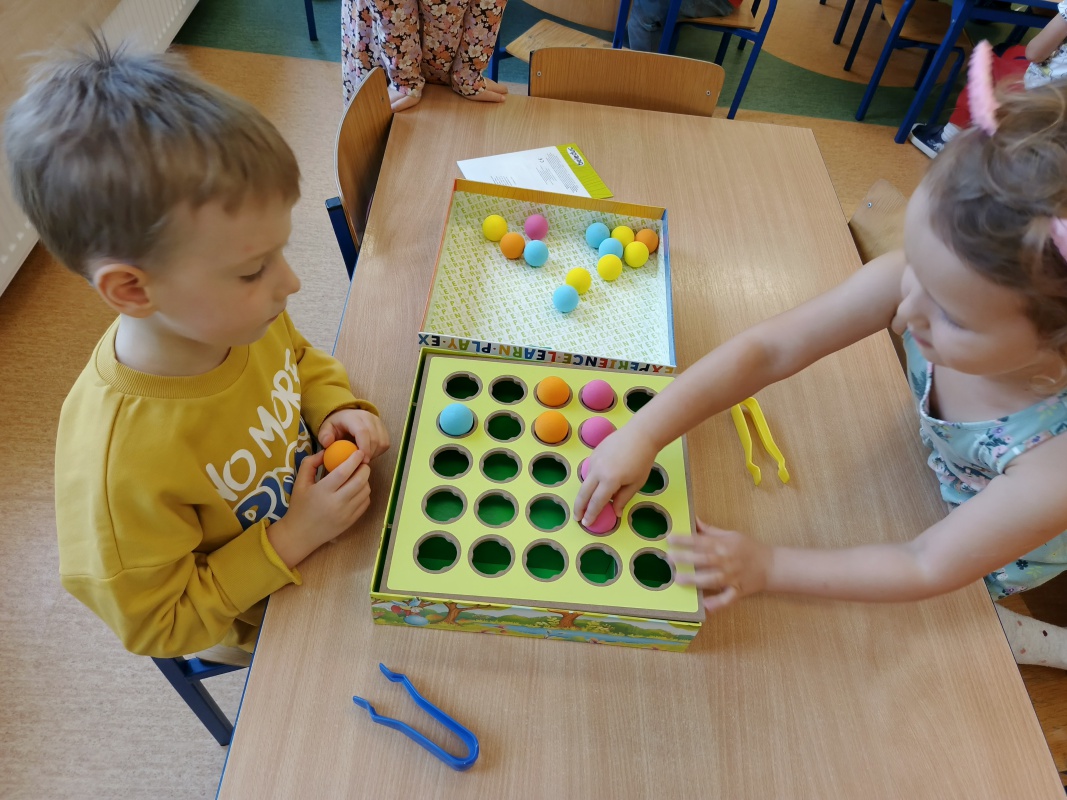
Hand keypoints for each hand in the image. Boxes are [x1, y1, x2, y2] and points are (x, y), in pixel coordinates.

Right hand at [267, 449, 371, 566]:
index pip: (344, 472)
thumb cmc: (300, 506)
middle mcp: (337, 503)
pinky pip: (365, 502)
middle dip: (365, 468)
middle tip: (362, 462)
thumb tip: (326, 451)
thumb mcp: (300, 482)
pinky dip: (364, 493)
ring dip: (365, 480)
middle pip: (360, 480)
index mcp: (323, 491)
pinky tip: (357, 489)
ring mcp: (347, 513)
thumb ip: (311, 463)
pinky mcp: (352, 521)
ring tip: (359, 475)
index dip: (354, 459)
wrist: (300, 534)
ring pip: (365, 491)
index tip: (359, 452)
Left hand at [319, 408, 389, 459]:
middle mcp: (369, 417)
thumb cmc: (336, 425)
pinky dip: (378, 452)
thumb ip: (324, 435)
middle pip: (375, 438)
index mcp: (353, 417)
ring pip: (382, 442)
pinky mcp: (383, 428)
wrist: (346, 416)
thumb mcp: (326, 428)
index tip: (362, 461)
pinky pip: (385, 443)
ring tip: (363, 457)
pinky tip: (369, 453)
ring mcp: (378, 422)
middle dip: (369, 454)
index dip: (364, 447)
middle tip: (360, 463)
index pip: (363, 432)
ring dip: (374, 454)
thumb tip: (327, 443)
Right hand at [573, 426, 657, 526]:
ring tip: (585, 504)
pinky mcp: (593, 453)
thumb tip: (615, 512)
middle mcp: (598, 471)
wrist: (640, 435)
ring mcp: (594, 461)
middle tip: (577, 518)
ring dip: (584, 494)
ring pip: (585, 482)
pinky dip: (590, 481)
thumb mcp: (636, 483)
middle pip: (583, 494)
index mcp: (610, 480)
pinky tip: (595, 485)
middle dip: (579, 507)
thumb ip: (623, 499)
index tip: (586, 523)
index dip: (591, 514)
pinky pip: (589, 471)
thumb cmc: (642, 460)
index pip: (596, 502)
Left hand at [669, 519, 770, 611]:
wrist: (772, 565)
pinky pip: (727, 598)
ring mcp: (732, 577)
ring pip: (713, 579)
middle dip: (687, 558)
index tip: (670, 539)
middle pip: (705, 559)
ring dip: (696, 579)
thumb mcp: (731, 535)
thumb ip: (710, 530)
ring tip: (679, 579)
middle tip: (670, 558)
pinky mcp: (738, 591)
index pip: (701, 541)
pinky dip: (717, 603)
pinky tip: (706, 607)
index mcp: (724, 545)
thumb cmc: (749, 548)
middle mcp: (727, 560)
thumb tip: (693, 520)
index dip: (685, 540)